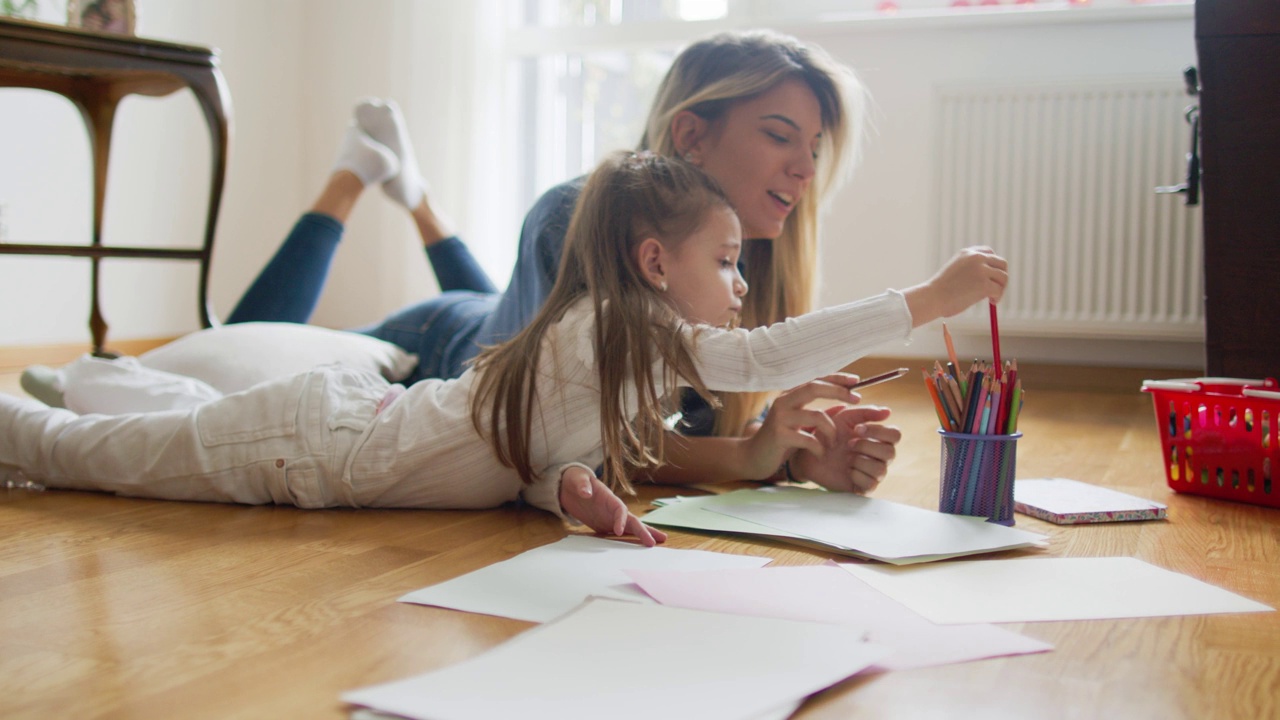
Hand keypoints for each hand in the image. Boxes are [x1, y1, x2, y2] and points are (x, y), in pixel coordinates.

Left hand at [558, 465, 666, 546]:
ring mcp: (610, 518)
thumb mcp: (577, 479)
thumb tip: (586, 493)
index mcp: (609, 498)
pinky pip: (616, 536)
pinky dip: (626, 542)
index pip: (620, 509)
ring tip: (656, 543)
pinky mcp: (603, 525)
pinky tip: (635, 549)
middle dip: (643, 531)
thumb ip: (582, 485)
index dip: (621, 520)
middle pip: (632, 520)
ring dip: (642, 535)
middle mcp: (613, 509)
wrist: (570, 486)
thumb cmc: (576, 479)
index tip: (618, 532)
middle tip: (655, 542)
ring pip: (629, 528)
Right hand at [740, 374, 864, 479]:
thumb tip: (843, 404)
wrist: (753, 457)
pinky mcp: (779, 436)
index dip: (836, 378)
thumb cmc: (780, 441)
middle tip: (857, 400)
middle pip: (814, 388)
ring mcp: (780, 418)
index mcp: (788, 397)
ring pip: (817, 416)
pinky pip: (809, 439)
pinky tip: (820, 454)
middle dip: (839, 392)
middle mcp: (783, 402)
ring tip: (834, 442)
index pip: (815, 380)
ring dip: (832, 430)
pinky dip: (820, 448)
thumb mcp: (798, 423)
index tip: (856, 380)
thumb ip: (815, 413)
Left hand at [789, 405, 900, 493]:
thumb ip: (866, 412)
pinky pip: (870, 484)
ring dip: (860, 461)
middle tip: (849, 444)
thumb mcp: (845, 418)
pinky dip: (856, 475)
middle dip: (866, 446)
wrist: (810, 454)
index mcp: (879, 438)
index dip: (878, 431)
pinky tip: (846, 470)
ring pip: (881, 469)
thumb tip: (888, 411)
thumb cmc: (829, 434)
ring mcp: (873, 473)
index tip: (857, 429)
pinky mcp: (863, 487)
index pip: (895, 435)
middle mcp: (880, 456)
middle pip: (891, 452)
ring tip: (847, 457)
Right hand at [904, 246, 1007, 325]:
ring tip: (992, 298)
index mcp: (967, 252)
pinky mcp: (984, 284)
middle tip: (997, 289)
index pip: (989, 252)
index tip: (991, 276)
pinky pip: (999, 290)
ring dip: (1001, 288)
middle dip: (1001, 277)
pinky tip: (991, 302)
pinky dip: (997, 297)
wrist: (932, 298)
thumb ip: (969, 270)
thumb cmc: (940, 291)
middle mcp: (976, 257)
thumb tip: (989, 278)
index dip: (993, 265)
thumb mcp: (955, 272)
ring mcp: (981, 270)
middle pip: (1002, 263)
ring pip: (1003, 277)